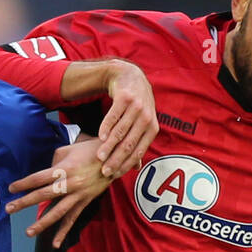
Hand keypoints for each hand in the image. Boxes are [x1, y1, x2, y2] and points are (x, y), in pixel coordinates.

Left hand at [7, 137, 109, 247]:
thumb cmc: (89, 150)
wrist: (115, 157)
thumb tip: (45, 175)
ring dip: (42, 223)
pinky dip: (64, 232)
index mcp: (64, 169)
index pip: (38, 178)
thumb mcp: (68, 150)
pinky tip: (55, 244)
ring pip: (57, 212)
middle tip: (8, 209)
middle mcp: (70, 184)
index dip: (24, 184)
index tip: (11, 188)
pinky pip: (72, 219)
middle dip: (24, 202)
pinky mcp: (84, 202)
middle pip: (43, 195)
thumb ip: (53, 162)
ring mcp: (78, 195)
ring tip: (28, 232)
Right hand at [98, 62, 157, 177]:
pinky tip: (99, 138)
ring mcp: (137, 107)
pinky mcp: (125, 97)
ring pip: (120, 132)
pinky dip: (106, 128)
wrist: (130, 77)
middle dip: (116, 160)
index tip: (114, 175)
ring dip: (108, 147)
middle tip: (105, 171)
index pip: (138, 151)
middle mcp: (147, 118)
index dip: (126, 165)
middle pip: (129, 144)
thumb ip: (138, 143)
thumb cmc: (136, 106)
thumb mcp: (142, 123)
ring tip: (99, 157)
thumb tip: (136, 168)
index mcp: (152, 128)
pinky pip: (114, 116)